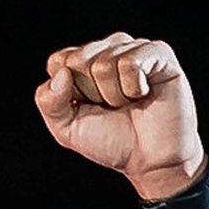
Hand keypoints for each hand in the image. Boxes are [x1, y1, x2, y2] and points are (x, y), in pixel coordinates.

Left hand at [34, 32, 201, 198]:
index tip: (88, 108)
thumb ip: (49, 102)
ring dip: (115, 95)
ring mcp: (134, 48)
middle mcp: (108, 48)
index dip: (69, 94)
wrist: (150, 161)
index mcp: (84, 62)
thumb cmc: (112, 142)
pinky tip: (144, 94)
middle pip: (78, 60)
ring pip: (104, 63)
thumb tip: (62, 72)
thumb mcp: (66, 128)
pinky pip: (130, 63)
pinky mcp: (159, 53)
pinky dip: (133, 88)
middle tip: (112, 107)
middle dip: (92, 94)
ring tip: (130, 104)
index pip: (58, 61)